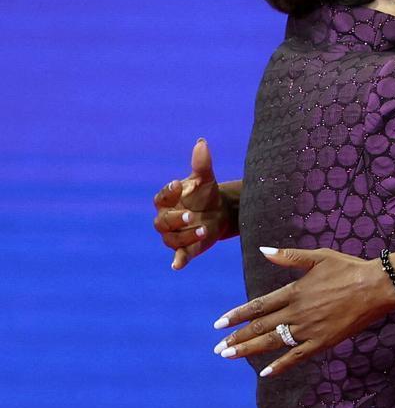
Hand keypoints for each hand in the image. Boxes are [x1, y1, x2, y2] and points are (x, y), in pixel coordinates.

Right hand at [152, 139, 231, 269]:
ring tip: (204, 229)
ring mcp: (175, 236)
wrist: (219, 212)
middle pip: (163, 222)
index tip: (179, 185)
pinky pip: (179, 257)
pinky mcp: (186, 249)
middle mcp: (167, 219)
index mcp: (168, 200)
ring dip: (186, 236)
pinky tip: (177, 266)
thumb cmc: (206, 194)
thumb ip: (202, 163)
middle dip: (176, 219)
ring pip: (173, 239)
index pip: (162, 198)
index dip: (169, 192)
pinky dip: (178, 261)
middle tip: (191, 215)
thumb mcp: (206, 179)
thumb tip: (202, 142)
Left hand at [210, 246, 394, 377]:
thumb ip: (289, 257)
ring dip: (249, 350)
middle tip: (218, 347)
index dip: (237, 315)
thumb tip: (263, 250)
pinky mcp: (322, 342)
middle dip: (237, 337)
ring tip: (229, 356)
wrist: (376, 287)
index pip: (259, 306)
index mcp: (294, 291)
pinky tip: (266, 373)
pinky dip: (281, 365)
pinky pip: (297, 356)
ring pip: (273, 342)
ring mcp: (309, 329)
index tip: (219, 323)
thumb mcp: (318, 256)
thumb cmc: (349, 268)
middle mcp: (297, 312)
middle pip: (261, 326)